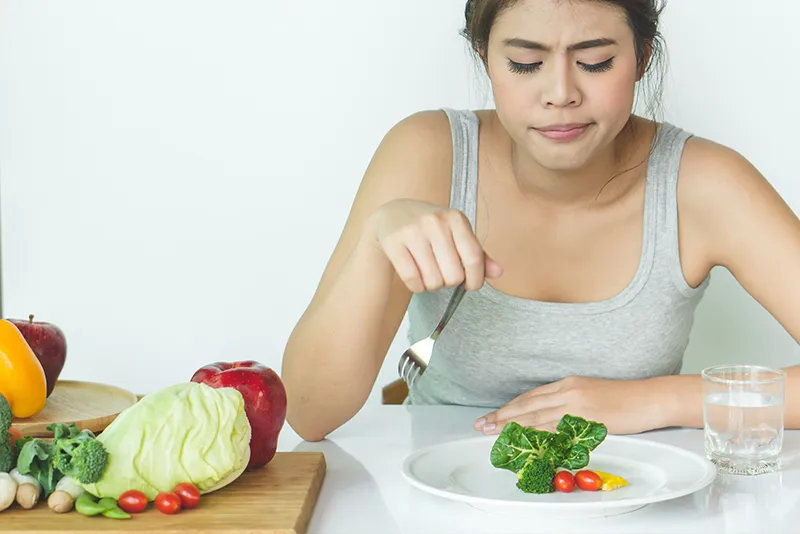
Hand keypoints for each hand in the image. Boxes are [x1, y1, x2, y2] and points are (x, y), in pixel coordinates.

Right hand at [369, 199, 502, 292]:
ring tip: (428, 272)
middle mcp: (435, 222)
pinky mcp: (394, 243)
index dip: (475, 279)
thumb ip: (478, 254)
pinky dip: (416, 287)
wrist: (393, 214)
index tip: (471, 285)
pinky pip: (412, 280)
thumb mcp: (456, 234)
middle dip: (450, 282)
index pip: (473, 258)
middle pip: (453, 275)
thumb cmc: (431, 228)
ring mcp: (413, 231)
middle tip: (443, 273)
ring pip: (432, 280)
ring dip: (432, 285)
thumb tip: (498, 272)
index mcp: (456, 218)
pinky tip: (415, 277)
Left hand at [473, 376, 662, 434]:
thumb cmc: (625, 398)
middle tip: (481, 425)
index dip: (510, 407)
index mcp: (568, 384)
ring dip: (511, 426)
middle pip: (526, 405)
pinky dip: (536, 434)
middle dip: (501, 416)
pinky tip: (522, 440)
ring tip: (492, 433)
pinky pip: (555, 428)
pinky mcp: (585, 418)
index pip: (531, 397)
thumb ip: (569, 403)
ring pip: (535, 417)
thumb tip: (551, 418)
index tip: (493, 416)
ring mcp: (575, 404)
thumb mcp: (590, 394)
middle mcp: (567, 391)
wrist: (649, 398)